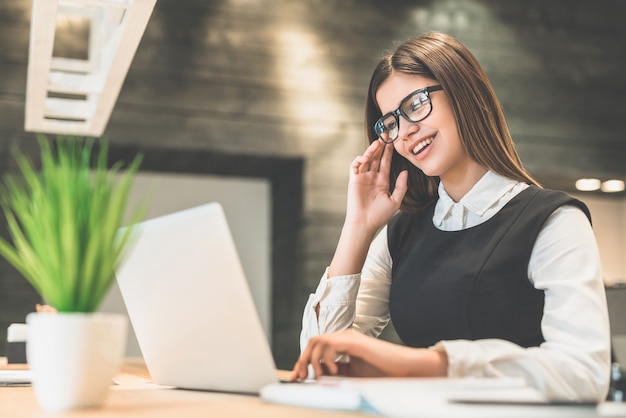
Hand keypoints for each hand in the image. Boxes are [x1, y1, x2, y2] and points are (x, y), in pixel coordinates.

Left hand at [289, 329, 447, 380]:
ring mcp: (350, 338)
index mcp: (343, 343)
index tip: (297, 377)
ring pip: (318, 341)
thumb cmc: (383, 372)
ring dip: (313, 360)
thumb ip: (338, 372)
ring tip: (318, 376)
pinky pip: (331, 345)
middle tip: (301, 377)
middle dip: (303, 360)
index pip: (316, 347)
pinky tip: (333, 371)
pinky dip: (326, 359)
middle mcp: (344, 337)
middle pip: (313, 341)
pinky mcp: (355, 342)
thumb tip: (317, 377)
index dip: (304, 361)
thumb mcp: (354, 374)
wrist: (404, 369)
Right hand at [346, 140, 407, 231]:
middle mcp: (372, 177)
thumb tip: (405, 172)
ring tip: (378, 143)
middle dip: (380, 146)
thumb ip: (401, 186)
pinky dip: (360, 160)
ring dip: (371, 150)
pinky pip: (355, 166)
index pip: (385, 162)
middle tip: (385, 135)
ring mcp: (363, 178)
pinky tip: (366, 158)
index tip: (393, 141)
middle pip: (376, 158)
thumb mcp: (395, 200)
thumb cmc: (379, 215)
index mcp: (382, 181)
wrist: (365, 223)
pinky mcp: (354, 180)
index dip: (389, 152)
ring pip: (367, 159)